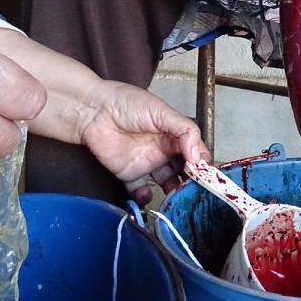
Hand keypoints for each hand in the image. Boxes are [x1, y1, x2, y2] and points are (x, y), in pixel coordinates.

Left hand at [78, 81, 210, 204]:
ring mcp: (148, 163)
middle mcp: (164, 150)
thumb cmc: (128, 103)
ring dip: (173, 192)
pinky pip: (140, 191)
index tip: (206, 175)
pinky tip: (147, 193)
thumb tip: (198, 156)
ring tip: (174, 196)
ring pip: (166, 183)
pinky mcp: (129, 174)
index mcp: (175, 135)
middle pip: (184, 171)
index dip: (203, 164)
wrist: (94, 111)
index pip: (197, 153)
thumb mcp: (162, 111)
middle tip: (194, 190)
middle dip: (192, 182)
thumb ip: (184, 130)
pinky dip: (145, 197)